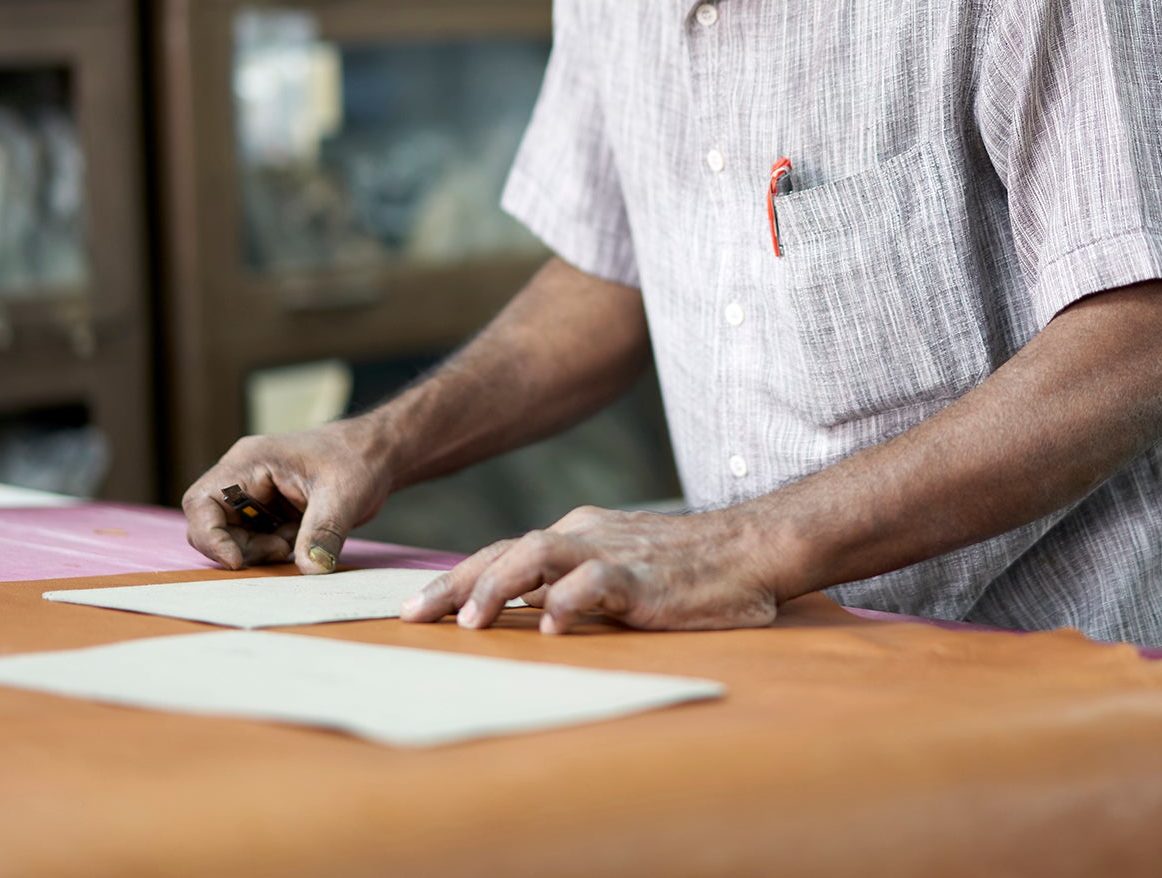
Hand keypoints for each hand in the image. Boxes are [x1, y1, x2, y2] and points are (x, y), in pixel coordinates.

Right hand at [181, 416, 398, 574]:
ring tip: (296, 542)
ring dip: (259, 551)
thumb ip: (323, 532)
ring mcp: (254, 494)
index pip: (202, 502)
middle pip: (213, 525)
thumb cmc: (358, 460)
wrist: (377, 454)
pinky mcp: (267, 510)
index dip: (210, 537)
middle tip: (283, 550)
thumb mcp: (342, 495)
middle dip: (242, 548)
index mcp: (250, 462)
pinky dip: (272, 550)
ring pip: (233, 536)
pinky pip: (254, 539)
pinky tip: (300, 540)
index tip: (238, 562)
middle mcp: (244, 477)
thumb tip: (310, 570)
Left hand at [402, 504, 787, 634]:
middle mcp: (585, 536)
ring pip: (540, 553)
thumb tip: (526, 616)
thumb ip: (574, 588)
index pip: (502, 552)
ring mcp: (613, 551)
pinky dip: (569, 599)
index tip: (411, 609)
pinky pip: (598, 580)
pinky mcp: (644, 574)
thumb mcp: (618, 574)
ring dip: (498, 584)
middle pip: (504, 550)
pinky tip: (549, 624)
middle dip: (452, 583)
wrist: (752, 549)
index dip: (454, 579)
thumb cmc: (687, 570)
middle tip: (409, 615)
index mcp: (577, 535)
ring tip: (468, 621)